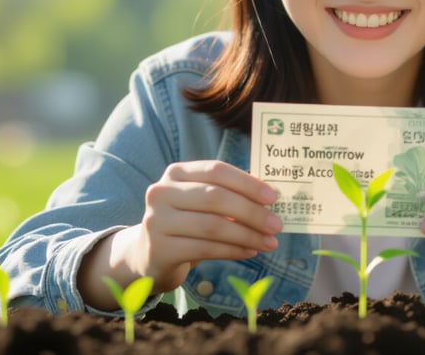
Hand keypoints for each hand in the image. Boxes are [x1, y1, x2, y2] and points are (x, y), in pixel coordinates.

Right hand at [79, 161, 282, 308]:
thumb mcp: (202, 202)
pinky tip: (250, 252)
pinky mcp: (160, 249)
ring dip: (247, 235)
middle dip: (252, 212)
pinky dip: (233, 250)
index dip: (247, 183)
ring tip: (270, 242)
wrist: (148, 255)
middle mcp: (161, 192)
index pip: (216, 170)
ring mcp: (157, 221)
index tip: (273, 197)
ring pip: (212, 226)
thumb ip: (230, 194)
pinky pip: (205, 249)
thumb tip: (270, 196)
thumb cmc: (187, 223)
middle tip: (276, 225)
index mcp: (176, 173)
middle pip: (215, 198)